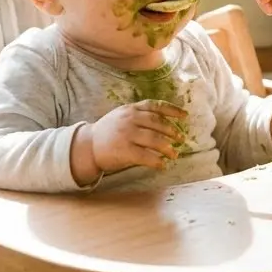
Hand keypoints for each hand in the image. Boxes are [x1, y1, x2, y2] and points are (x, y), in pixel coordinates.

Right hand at [73, 100, 187, 183]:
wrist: (87, 146)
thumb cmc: (109, 131)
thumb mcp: (122, 115)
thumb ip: (140, 114)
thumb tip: (165, 121)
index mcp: (131, 109)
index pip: (156, 106)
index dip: (172, 110)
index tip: (185, 115)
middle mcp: (130, 119)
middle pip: (158, 123)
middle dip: (172, 131)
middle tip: (181, 139)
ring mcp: (127, 134)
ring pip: (154, 140)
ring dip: (167, 148)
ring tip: (174, 154)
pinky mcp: (124, 151)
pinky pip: (145, 156)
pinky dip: (156, 161)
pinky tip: (162, 165)